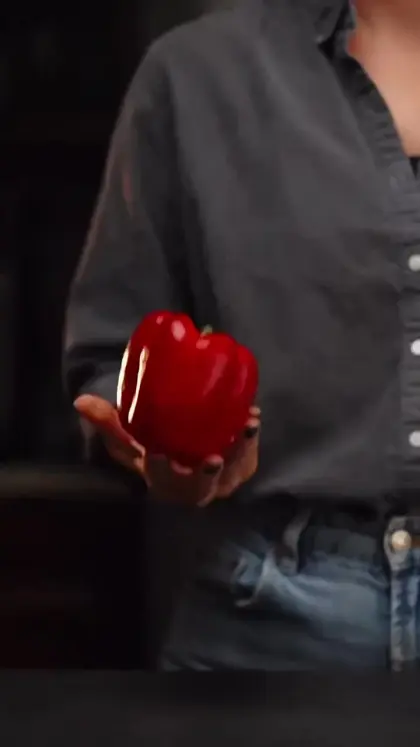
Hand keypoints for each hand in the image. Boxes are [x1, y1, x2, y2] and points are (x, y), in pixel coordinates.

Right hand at [74, 395, 259, 506]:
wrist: (190, 457)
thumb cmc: (157, 448)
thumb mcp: (130, 439)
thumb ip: (109, 422)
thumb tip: (80, 402)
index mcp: (162, 481)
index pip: (158, 480)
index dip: (160, 471)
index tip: (158, 456)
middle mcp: (193, 488)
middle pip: (199, 488)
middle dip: (206, 476)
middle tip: (212, 458)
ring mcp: (221, 482)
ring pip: (232, 474)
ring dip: (241, 451)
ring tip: (246, 425)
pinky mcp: (242, 470)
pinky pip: (249, 459)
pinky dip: (252, 441)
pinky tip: (251, 417)